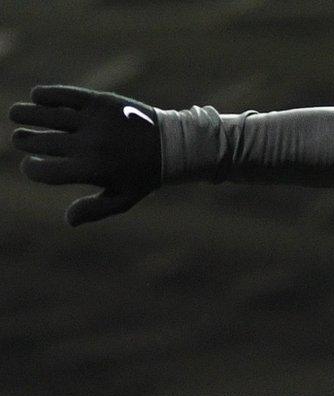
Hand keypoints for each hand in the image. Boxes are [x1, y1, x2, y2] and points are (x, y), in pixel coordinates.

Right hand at [10, 84, 163, 224]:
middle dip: (24, 141)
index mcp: (92, 170)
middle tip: (22, 139)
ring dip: (24, 114)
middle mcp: (90, 145)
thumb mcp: (125, 198)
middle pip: (40, 142)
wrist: (173, 144)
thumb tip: (68, 220)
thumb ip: (95, 210)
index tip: (32, 166)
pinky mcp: (100, 102)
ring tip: (17, 116)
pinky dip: (45, 94)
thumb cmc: (145, 175)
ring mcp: (94, 121)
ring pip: (45, 115)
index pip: (45, 171)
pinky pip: (64, 95)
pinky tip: (36, 97)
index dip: (32, 170)